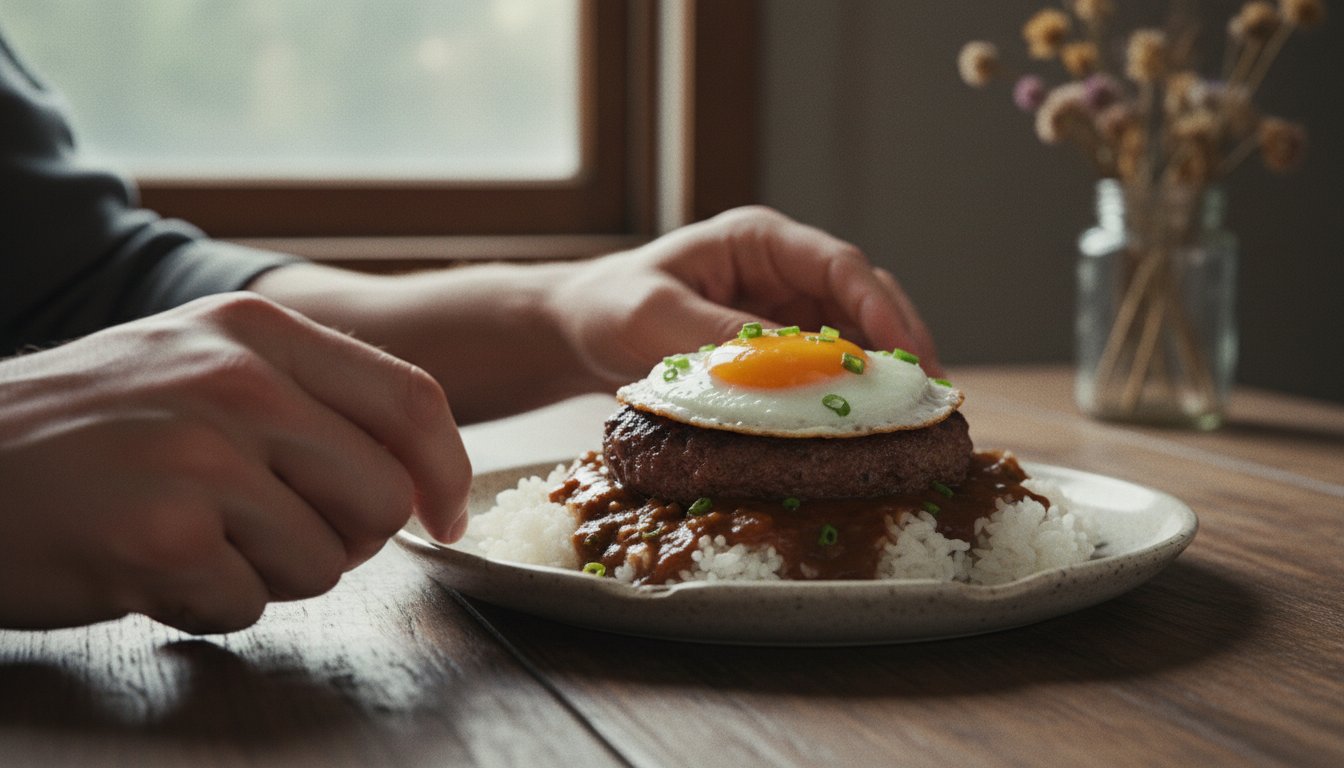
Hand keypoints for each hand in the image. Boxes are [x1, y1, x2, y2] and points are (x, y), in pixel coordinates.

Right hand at [0, 293, 469, 632]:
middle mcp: (238, 382)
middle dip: (347, 538)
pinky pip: (249, 605)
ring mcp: (200, 457)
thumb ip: (305, 400)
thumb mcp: (195, 365)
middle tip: (272, 534)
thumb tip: (415, 474)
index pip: (412, 400)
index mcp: (257, 332)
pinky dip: (206, 605)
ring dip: (268, 574)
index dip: (447, 472)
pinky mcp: (162, 536)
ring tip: (189, 537)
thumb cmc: (80, 430)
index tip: (444, 517)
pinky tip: (147, 566)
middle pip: (383, 496)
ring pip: (326, 562)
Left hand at [547, 206, 941, 387]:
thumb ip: (721, 339)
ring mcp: (784, 311)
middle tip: (929, 396)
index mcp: (759, 241)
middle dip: (901, 343)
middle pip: (864, 299)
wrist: (576, 332)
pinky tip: (867, 426)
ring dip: (883, 373)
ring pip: (855, 336)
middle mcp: (782, 272)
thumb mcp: (654, 318)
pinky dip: (849, 394)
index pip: (840, 267)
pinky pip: (826, 369)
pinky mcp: (777, 351)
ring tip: (912, 419)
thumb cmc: (608, 307)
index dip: (881, 310)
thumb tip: (797, 369)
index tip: (906, 355)